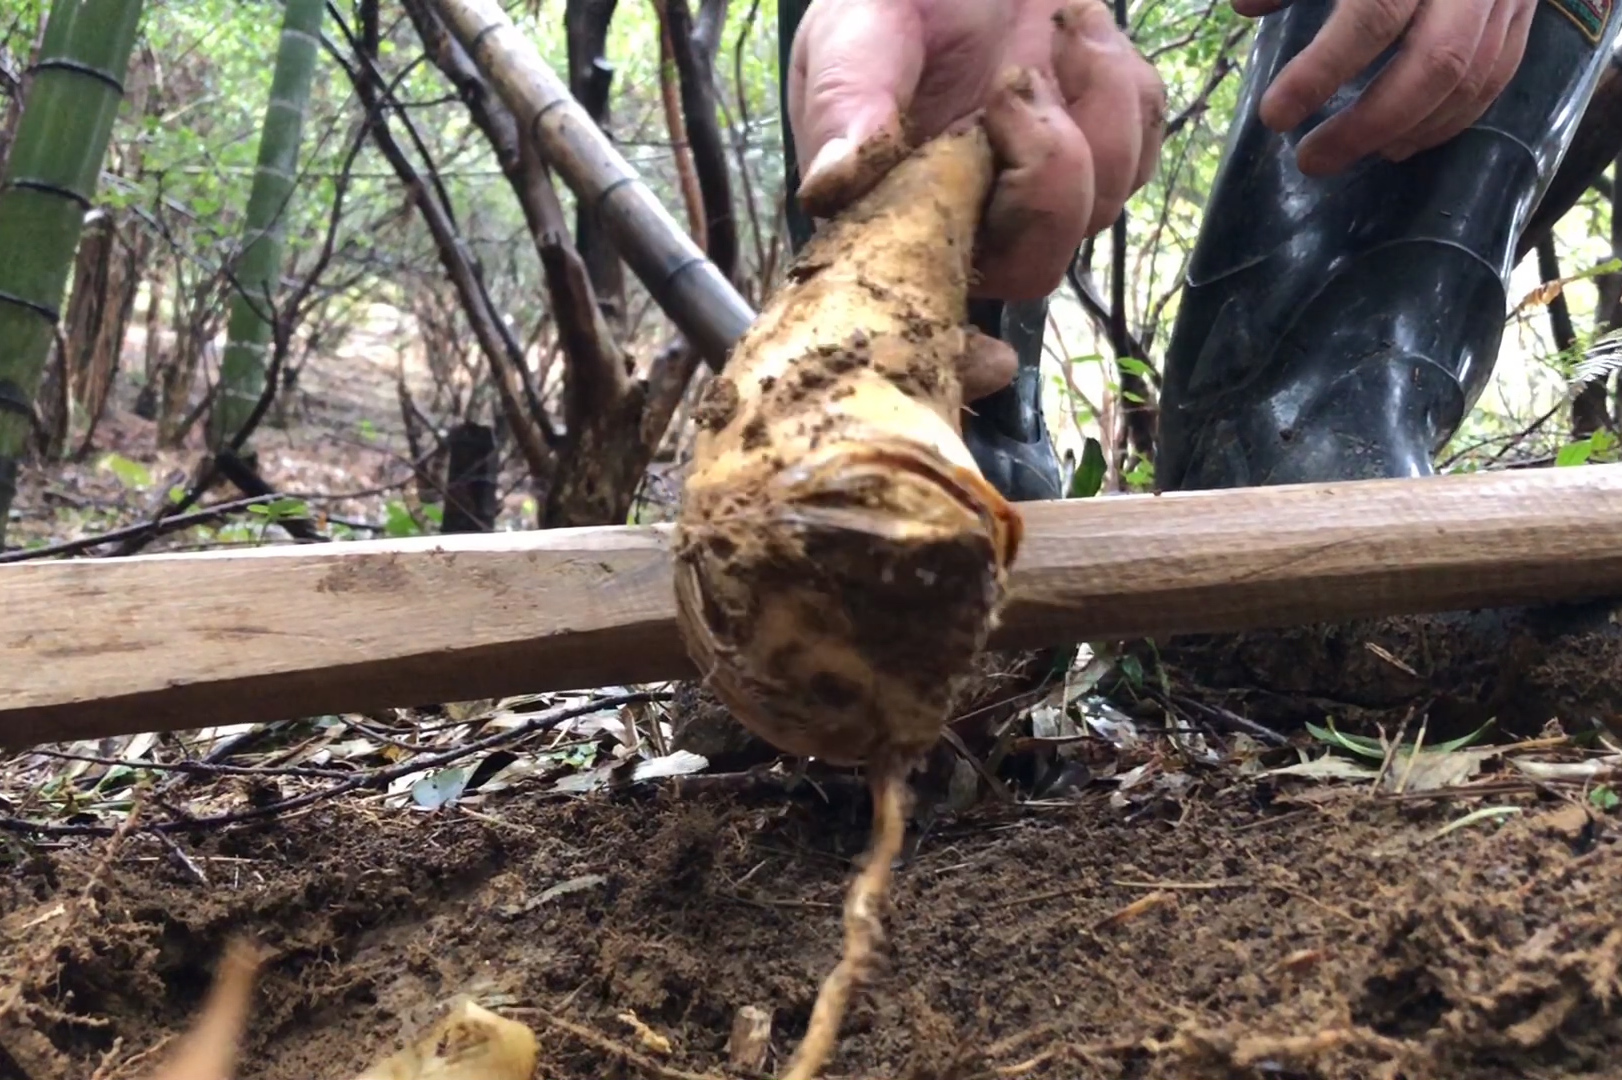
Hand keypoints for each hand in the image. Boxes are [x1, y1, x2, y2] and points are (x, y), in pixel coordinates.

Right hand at [787, 0, 1164, 400]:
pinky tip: (1073, 33)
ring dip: (1090, 109)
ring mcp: (1042, 190)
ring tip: (1047, 34)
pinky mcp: (1103, 146)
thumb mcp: (852, 30)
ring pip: (1102, 205)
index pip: (927, 315)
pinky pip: (1142, 148)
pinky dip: (1121, 83)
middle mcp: (972, 221)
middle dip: (1045, 173)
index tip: (989, 360)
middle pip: (1037, 265)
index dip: (960, 358)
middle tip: (1009, 82)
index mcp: (898, 215)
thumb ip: (848, 102)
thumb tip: (831, 185)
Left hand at [1235, 0, 1537, 175]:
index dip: (1321, 72)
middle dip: (1367, 126)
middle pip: (1433, 65)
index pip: (1373, 17)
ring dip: (1407, 132)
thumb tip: (1244, 6)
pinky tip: (1401, 142)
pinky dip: (1448, 121)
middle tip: (1309, 161)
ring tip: (1349, 155)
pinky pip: (1496, 77)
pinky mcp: (1524, 9)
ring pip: (1470, 80)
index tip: (1274, 115)